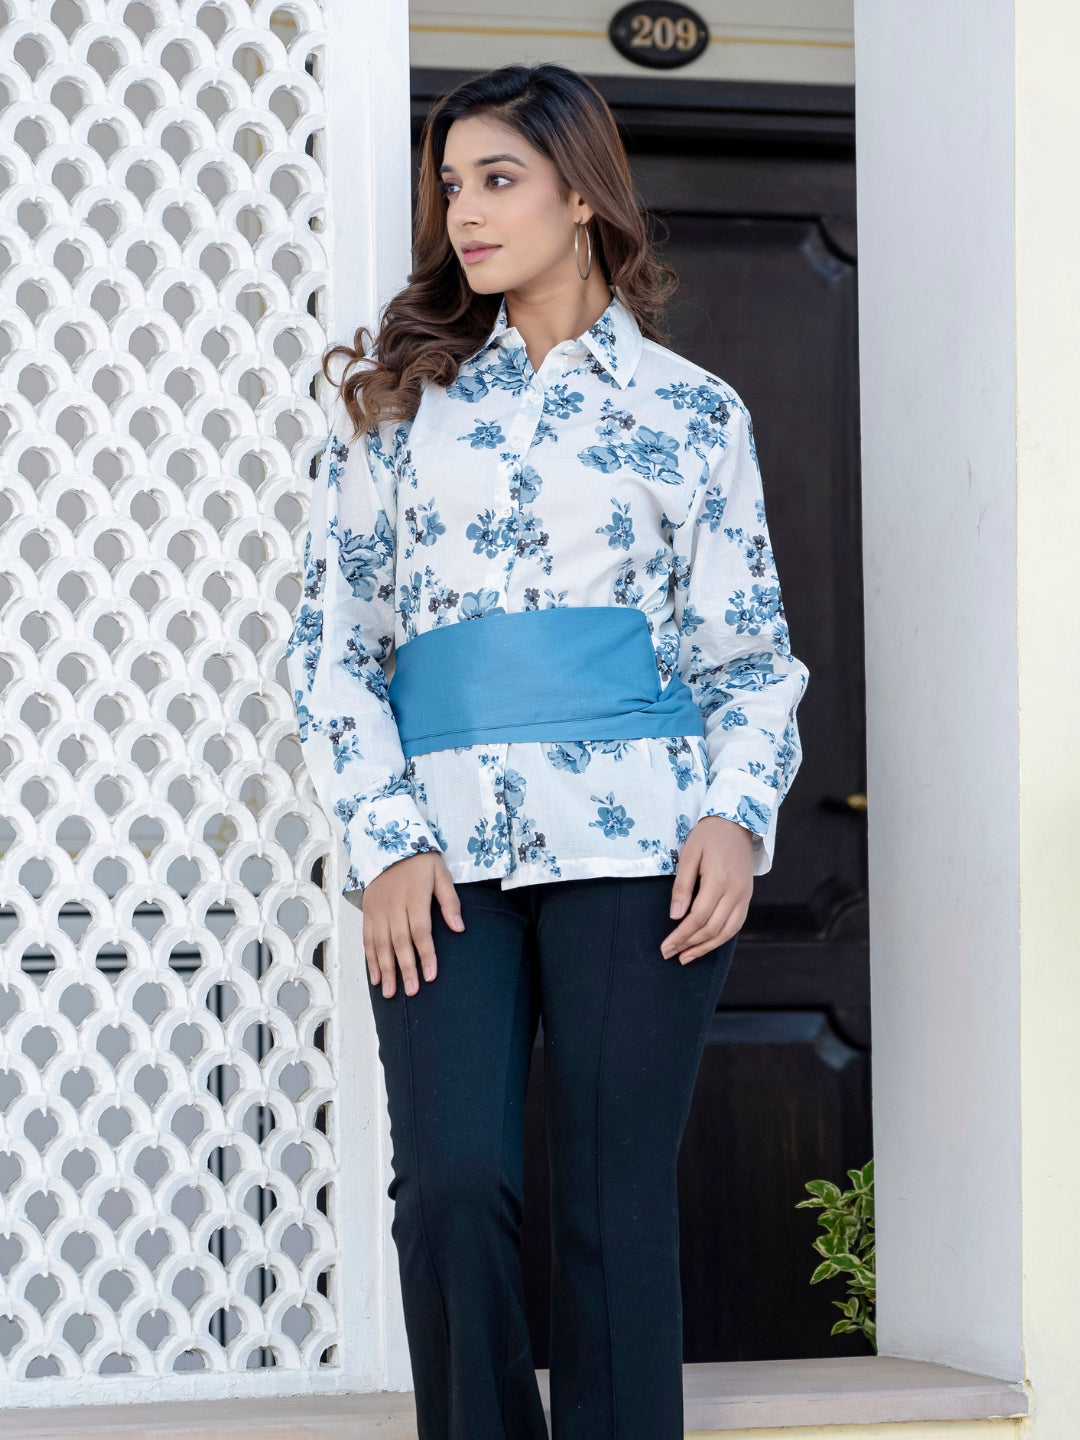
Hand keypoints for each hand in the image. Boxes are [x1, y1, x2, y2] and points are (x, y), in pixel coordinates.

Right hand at [363, 852, 463, 998]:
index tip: (431, 976)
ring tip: (391, 992)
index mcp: (414, 897)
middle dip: (406, 969)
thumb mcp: (441, 873)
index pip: (420, 931)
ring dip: (386, 970)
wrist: (386, 843)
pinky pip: (367, 938)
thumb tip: (459, 927)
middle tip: (412, 992)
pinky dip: (371, 959)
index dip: (426, 954)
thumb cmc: (419, 860)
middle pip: (400, 942)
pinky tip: (376, 977)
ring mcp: (378, 910)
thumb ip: (450, 900)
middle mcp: (394, 906)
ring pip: (381, 944)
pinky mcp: (368, 911)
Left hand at [661, 816, 753, 963]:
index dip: (681, 935)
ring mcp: (744, 896)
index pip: (698, 917)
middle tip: (669, 954)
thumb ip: (682, 885)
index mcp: (718, 880)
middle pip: (711, 928)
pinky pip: (735, 925)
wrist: (738, 823)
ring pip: (726, 932)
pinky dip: (720, 939)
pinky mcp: (747, 897)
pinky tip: (706, 945)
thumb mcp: (689, 854)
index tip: (665, 946)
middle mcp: (735, 892)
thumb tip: (675, 916)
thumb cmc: (709, 836)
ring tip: (685, 957)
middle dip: (689, 945)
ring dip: (705, 948)